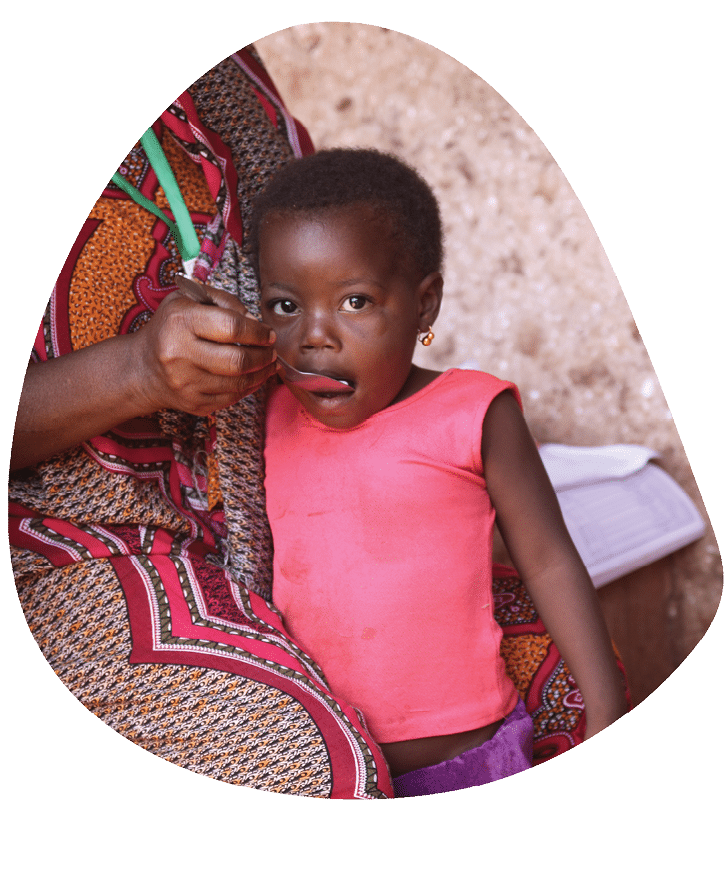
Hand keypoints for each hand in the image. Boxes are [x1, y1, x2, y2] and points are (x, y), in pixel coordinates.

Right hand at [134, 278, 277, 415]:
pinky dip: (250, 387)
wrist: (143, 368)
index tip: (268, 333)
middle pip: (238, 360)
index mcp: (181, 322)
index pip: (232, 327)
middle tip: (272, 350)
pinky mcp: (194, 403)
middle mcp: (180, 354)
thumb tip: (253, 319)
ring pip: (239, 382)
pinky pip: (232, 398)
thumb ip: (223, 300)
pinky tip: (255, 377)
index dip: (258, 331)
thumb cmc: (171, 328)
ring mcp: (186, 383)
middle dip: (264, 355)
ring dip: (262, 373)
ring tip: (269, 363)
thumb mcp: (188, 299)